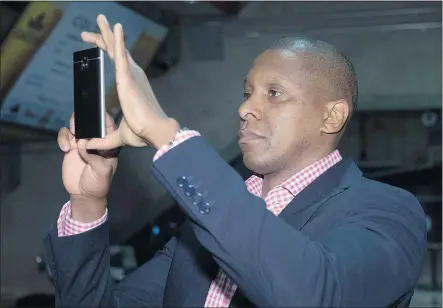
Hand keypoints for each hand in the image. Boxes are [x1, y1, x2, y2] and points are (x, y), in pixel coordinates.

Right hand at [59, 113, 118, 221]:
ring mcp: (82, 142)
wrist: (84, 194)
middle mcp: (95, 140)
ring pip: (76, 124)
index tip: (96, 115)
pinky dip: (62, 138)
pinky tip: (64, 149)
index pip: (108, 125)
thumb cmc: (99, 183)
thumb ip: (94, 158)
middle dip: (84, 118)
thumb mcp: (102, 172)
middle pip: (90, 121)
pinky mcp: (70, 146)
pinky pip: (64, 135)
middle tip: (79, 127)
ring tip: (73, 135)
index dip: (103, 117)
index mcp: (109, 144)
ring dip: (73, 126)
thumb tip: (83, 144)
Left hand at [81, 15, 178, 150]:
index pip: (116, 63)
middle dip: (104, 37)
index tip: (93, 44)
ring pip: (116, 48)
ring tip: (100, 18)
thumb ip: (103, 139)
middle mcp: (132, 76)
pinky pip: (120, 54)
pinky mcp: (128, 77)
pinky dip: (117, 40)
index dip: (105, 51)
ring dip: (108, 33)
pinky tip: (114, 27)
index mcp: (131, 85)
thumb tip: (88, 145)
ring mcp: (131, 75)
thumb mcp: (117, 135)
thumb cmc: (142, 133)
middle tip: (95, 24)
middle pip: (115, 51)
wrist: (154, 132)